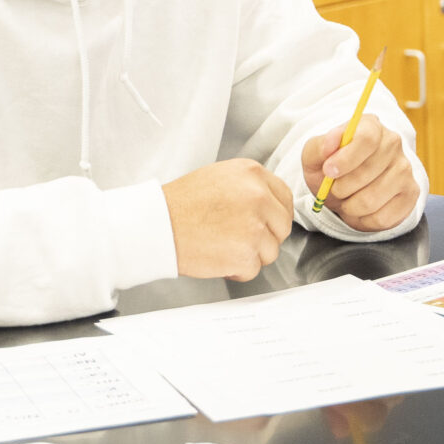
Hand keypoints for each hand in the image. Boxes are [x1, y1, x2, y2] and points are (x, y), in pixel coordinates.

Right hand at [162, 157, 292, 279]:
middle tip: (239, 238)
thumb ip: (250, 187)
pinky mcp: (246, 253)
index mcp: (252, 174)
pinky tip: (218, 257)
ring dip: (250, 254)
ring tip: (224, 246)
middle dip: (265, 237)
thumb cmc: (181, 204)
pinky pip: (253, 269)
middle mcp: (258, 196)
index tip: (265, 224)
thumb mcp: (221, 177)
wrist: (157, 225)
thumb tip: (270, 204)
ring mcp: (254, 226)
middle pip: (282, 227)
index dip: (275, 216)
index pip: (285, 198)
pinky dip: (237, 270)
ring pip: (271, 251)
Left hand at [302, 121, 418, 232]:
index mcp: (371, 126)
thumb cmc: (331, 168)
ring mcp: (405, 170)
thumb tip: (331, 143)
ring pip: (373, 199)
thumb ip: (319, 147)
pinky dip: (363, 220)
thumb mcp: (315, 155)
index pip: (367, 138)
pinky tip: (360, 210)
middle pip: (368, 171)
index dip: (346, 158)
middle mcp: (393, 144)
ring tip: (347, 200)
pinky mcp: (410, 195)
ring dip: (350, 207)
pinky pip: (383, 218)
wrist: (346, 187)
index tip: (329, 171)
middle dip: (342, 187)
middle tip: (335, 189)